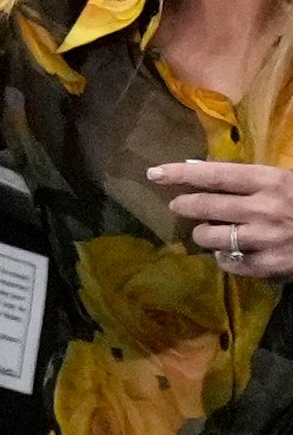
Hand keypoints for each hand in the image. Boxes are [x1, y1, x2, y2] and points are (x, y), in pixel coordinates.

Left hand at [151, 162, 292, 280]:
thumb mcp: (287, 181)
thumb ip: (249, 178)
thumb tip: (201, 168)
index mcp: (272, 181)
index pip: (216, 175)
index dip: (181, 174)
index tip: (154, 172)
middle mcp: (264, 209)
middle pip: (204, 206)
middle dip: (185, 205)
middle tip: (178, 205)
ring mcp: (263, 240)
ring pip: (208, 237)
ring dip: (204, 233)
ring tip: (213, 230)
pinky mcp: (266, 266)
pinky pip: (225, 262)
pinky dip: (224, 256)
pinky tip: (234, 251)